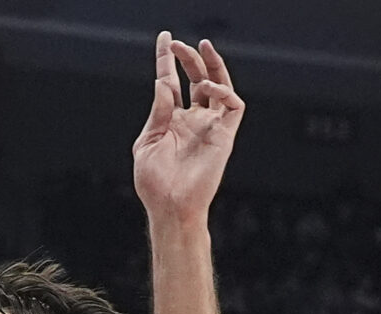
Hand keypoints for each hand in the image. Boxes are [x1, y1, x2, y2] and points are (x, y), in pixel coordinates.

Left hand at [133, 33, 242, 221]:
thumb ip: (157, 112)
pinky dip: (223, 92)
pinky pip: (233, 106)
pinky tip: (208, 88)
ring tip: (200, 47)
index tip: (164, 38)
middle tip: (178, 44)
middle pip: (196, 78)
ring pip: (218, 85)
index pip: (171, 82)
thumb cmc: (155, 183)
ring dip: (211, 65)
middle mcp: (192, 119)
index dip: (168, 60)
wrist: (170, 207)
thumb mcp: (147, 142)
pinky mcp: (225, 135)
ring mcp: (210, 126)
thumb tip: (163, 83)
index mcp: (171, 120)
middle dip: (188, 59)